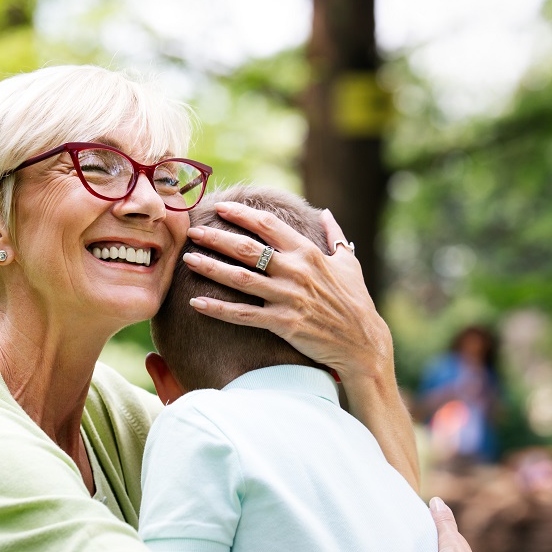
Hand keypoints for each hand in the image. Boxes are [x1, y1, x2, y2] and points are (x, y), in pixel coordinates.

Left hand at [182, 201, 391, 382]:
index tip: (220, 208)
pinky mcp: (283, 323)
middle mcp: (296, 271)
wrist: (363, 343)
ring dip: (211, 268)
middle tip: (192, 231)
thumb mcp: (349, 263)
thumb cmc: (356, 301)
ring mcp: (288, 297)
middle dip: (217, 238)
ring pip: (241, 279)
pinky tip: (196, 302)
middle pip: (248, 249)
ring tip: (188, 260)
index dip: (242, 214)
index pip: (268, 225)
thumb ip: (334, 235)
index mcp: (309, 252)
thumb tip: (325, 213)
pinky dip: (218, 309)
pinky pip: (243, 315)